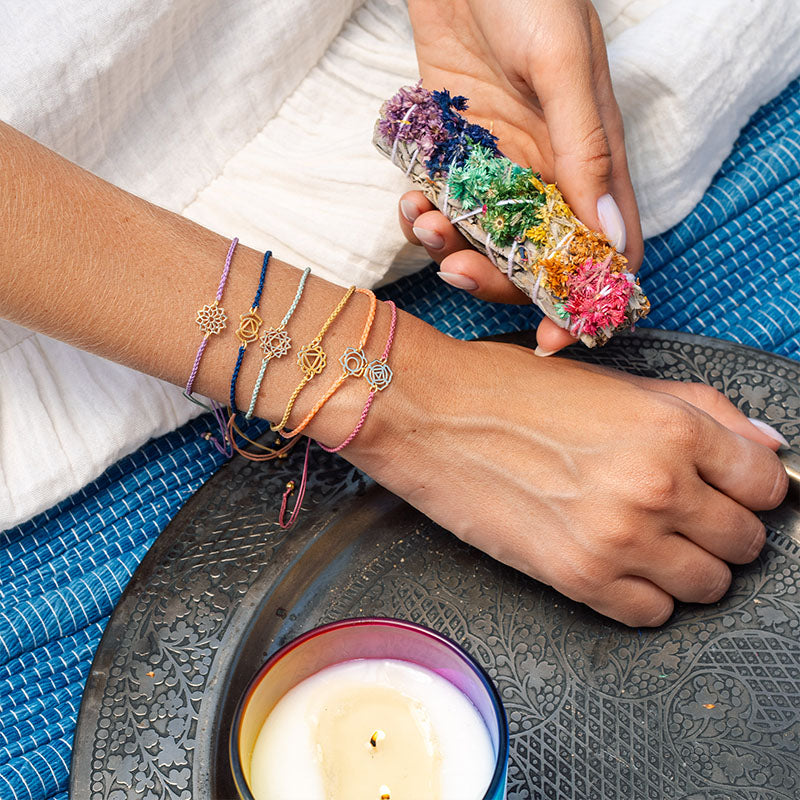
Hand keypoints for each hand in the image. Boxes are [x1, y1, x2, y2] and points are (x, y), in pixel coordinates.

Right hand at [350, 323, 787, 625]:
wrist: (431, 414)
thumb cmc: (513, 390)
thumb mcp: (615, 384)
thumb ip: (702, 412)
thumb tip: (765, 447)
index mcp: (671, 428)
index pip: (768, 483)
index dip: (750, 486)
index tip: (729, 487)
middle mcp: (656, 487)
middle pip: (745, 541)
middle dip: (720, 527)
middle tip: (681, 511)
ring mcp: (619, 540)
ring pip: (708, 585)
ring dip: (686, 564)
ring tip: (645, 537)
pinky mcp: (578, 580)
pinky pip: (653, 614)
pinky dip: (644, 595)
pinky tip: (614, 560)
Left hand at [402, 0, 641, 353]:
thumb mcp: (560, 64)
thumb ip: (585, 151)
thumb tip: (610, 236)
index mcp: (591, 160)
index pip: (604, 250)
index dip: (583, 300)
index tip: (552, 337)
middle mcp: (548, 173)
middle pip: (535, 259)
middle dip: (496, 278)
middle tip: (458, 269)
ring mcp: (498, 168)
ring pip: (482, 240)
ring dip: (451, 249)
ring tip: (425, 225)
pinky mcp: (454, 155)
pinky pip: (442, 207)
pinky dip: (423, 219)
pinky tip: (409, 205)